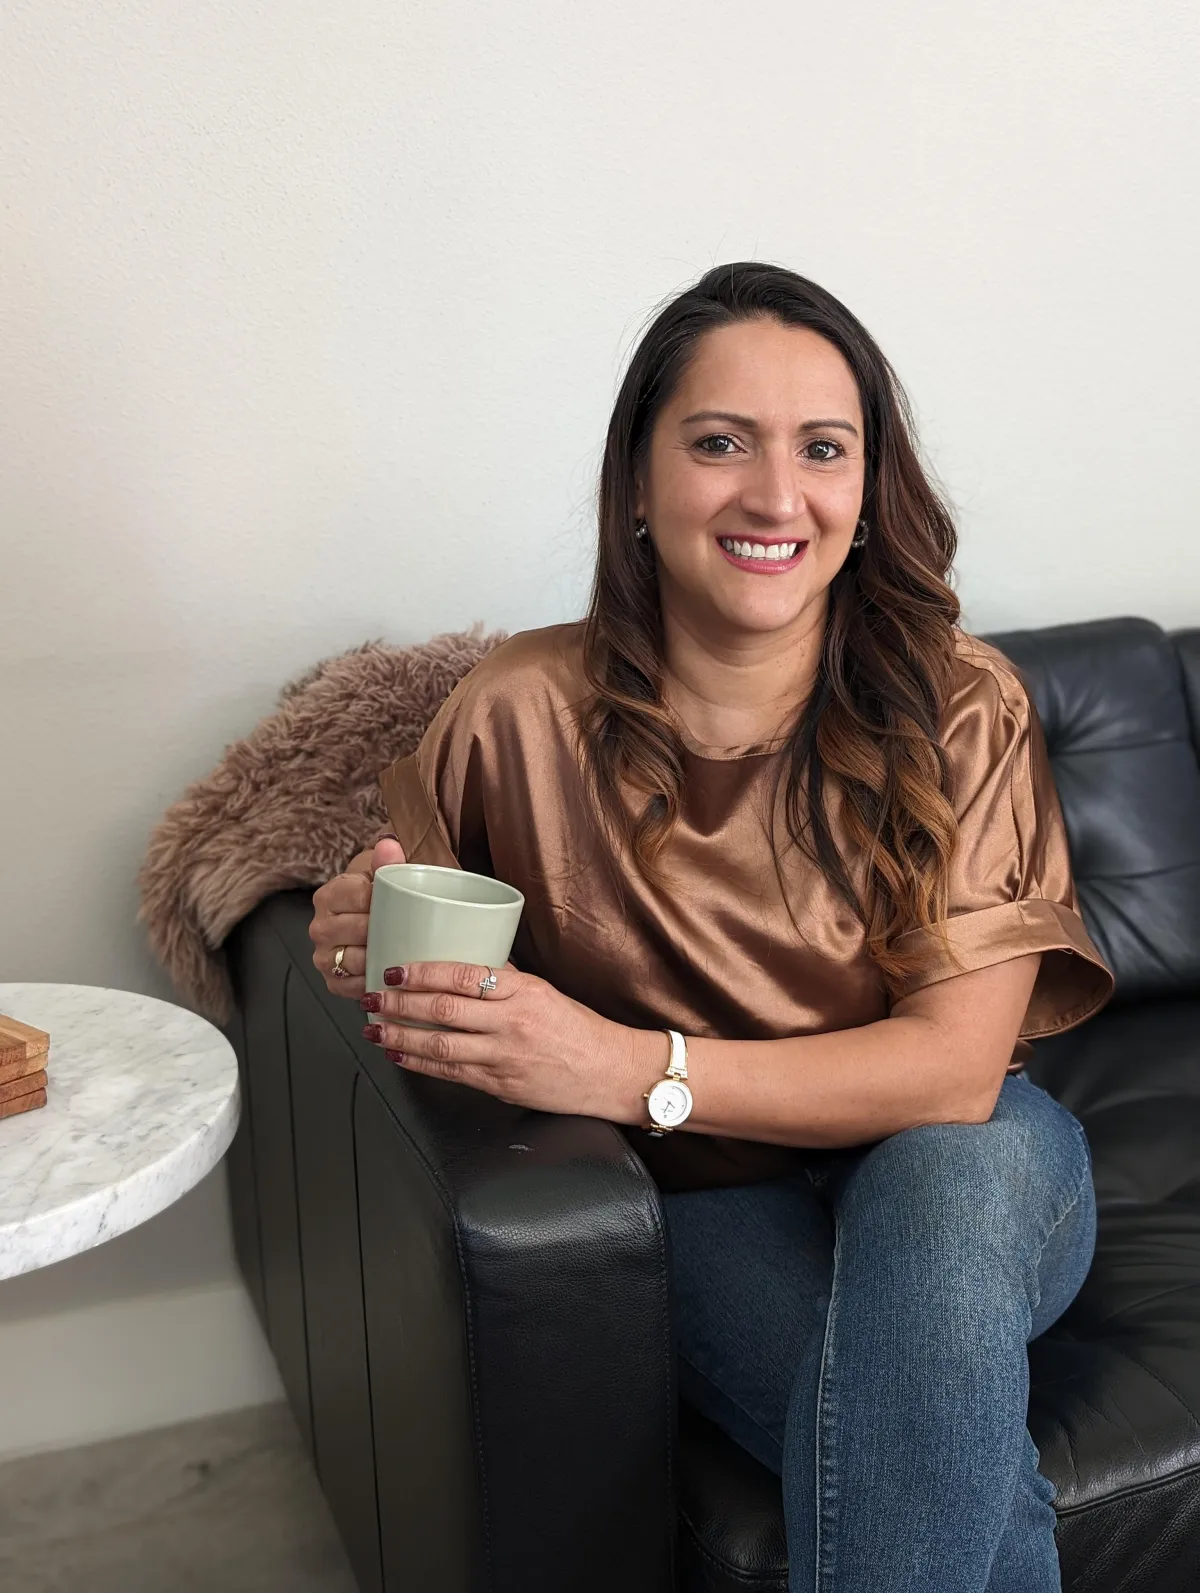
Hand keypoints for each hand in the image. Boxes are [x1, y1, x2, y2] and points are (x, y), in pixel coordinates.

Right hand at [309, 835, 406, 997]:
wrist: (375, 917)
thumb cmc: (383, 894)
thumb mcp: (386, 872)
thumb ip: (388, 859)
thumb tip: (389, 844)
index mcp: (330, 894)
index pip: (358, 897)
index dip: (385, 901)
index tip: (405, 902)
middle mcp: (320, 926)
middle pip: (356, 930)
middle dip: (385, 931)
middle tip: (411, 930)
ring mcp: (323, 955)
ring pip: (353, 960)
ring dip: (379, 959)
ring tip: (402, 952)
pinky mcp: (332, 980)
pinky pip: (351, 987)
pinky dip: (372, 983)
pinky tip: (388, 975)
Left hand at [358, 959, 650, 1119]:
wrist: (610, 1072)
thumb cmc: (579, 1030)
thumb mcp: (543, 992)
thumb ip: (502, 982)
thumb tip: (457, 969)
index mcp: (522, 990)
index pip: (463, 975)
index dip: (422, 972)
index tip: (394, 969)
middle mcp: (511, 1022)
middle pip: (443, 1010)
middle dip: (399, 1004)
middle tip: (370, 997)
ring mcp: (504, 1056)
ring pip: (440, 1045)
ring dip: (400, 1036)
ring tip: (373, 1028)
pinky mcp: (501, 1085)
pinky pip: (451, 1072)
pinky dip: (419, 1063)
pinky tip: (400, 1054)